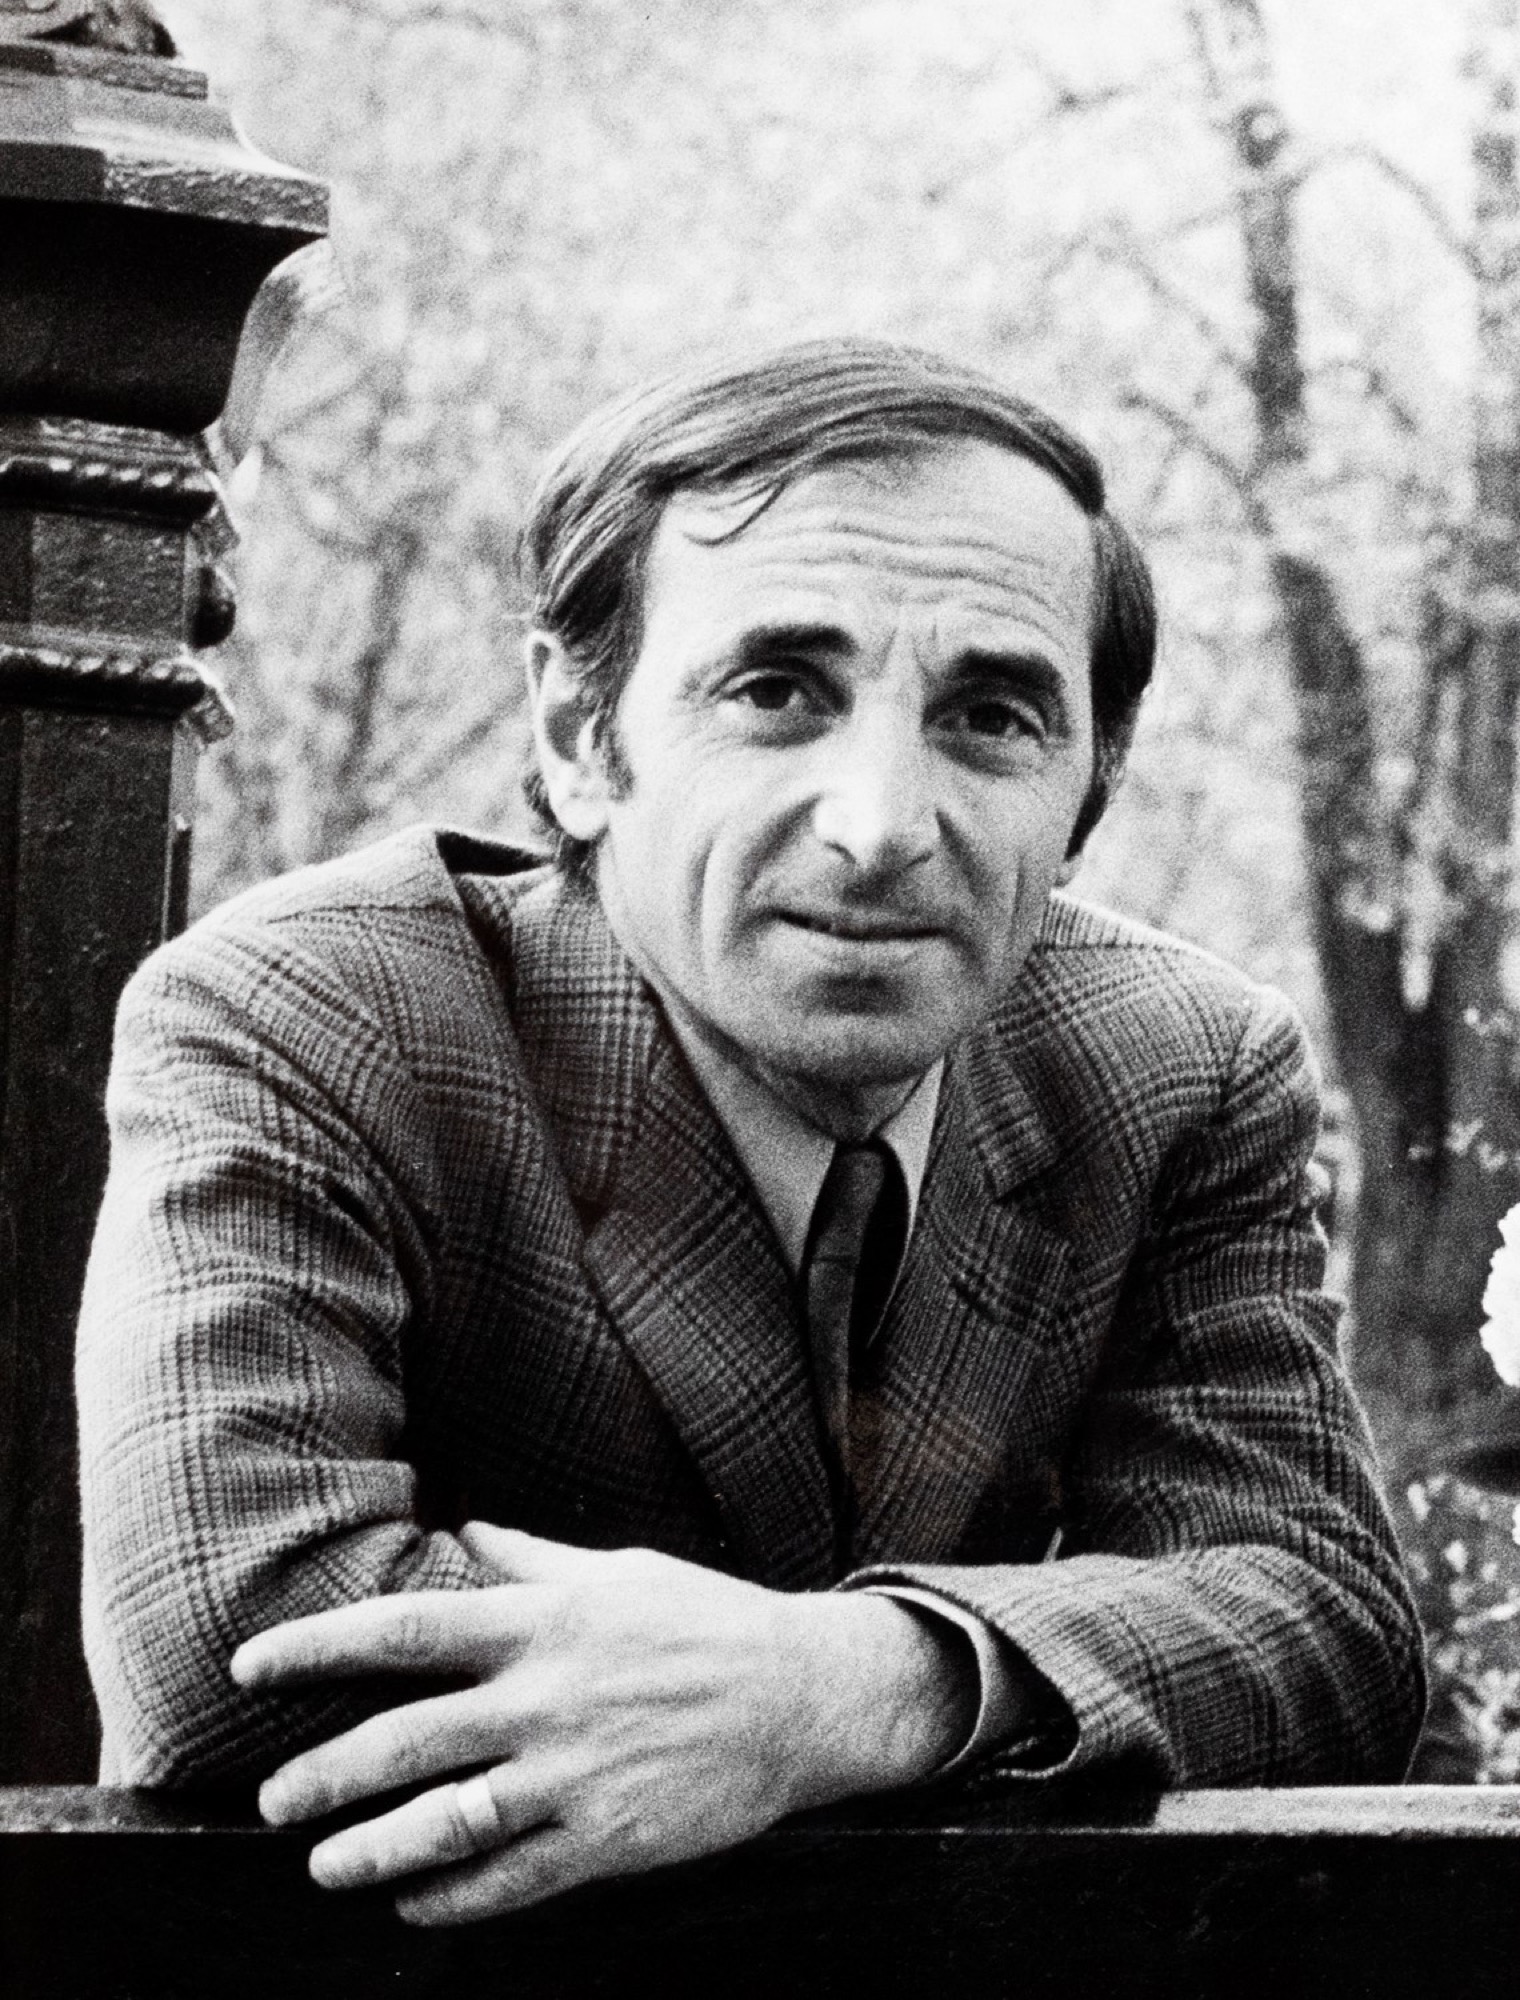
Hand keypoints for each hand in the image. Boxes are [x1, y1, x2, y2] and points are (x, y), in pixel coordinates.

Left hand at [230, 1524, 973, 1923]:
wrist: (805, 1695)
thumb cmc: (707, 1620)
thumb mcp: (618, 1572)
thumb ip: (531, 1561)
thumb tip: (464, 1530)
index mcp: (544, 1624)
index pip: (406, 1631)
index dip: (319, 1647)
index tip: (252, 1664)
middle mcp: (547, 1698)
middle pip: (405, 1739)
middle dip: (323, 1776)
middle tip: (271, 1800)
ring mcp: (576, 1774)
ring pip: (445, 1823)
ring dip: (372, 1850)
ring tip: (326, 1866)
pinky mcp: (610, 1838)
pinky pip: (511, 1880)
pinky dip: (453, 1898)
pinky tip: (416, 1904)